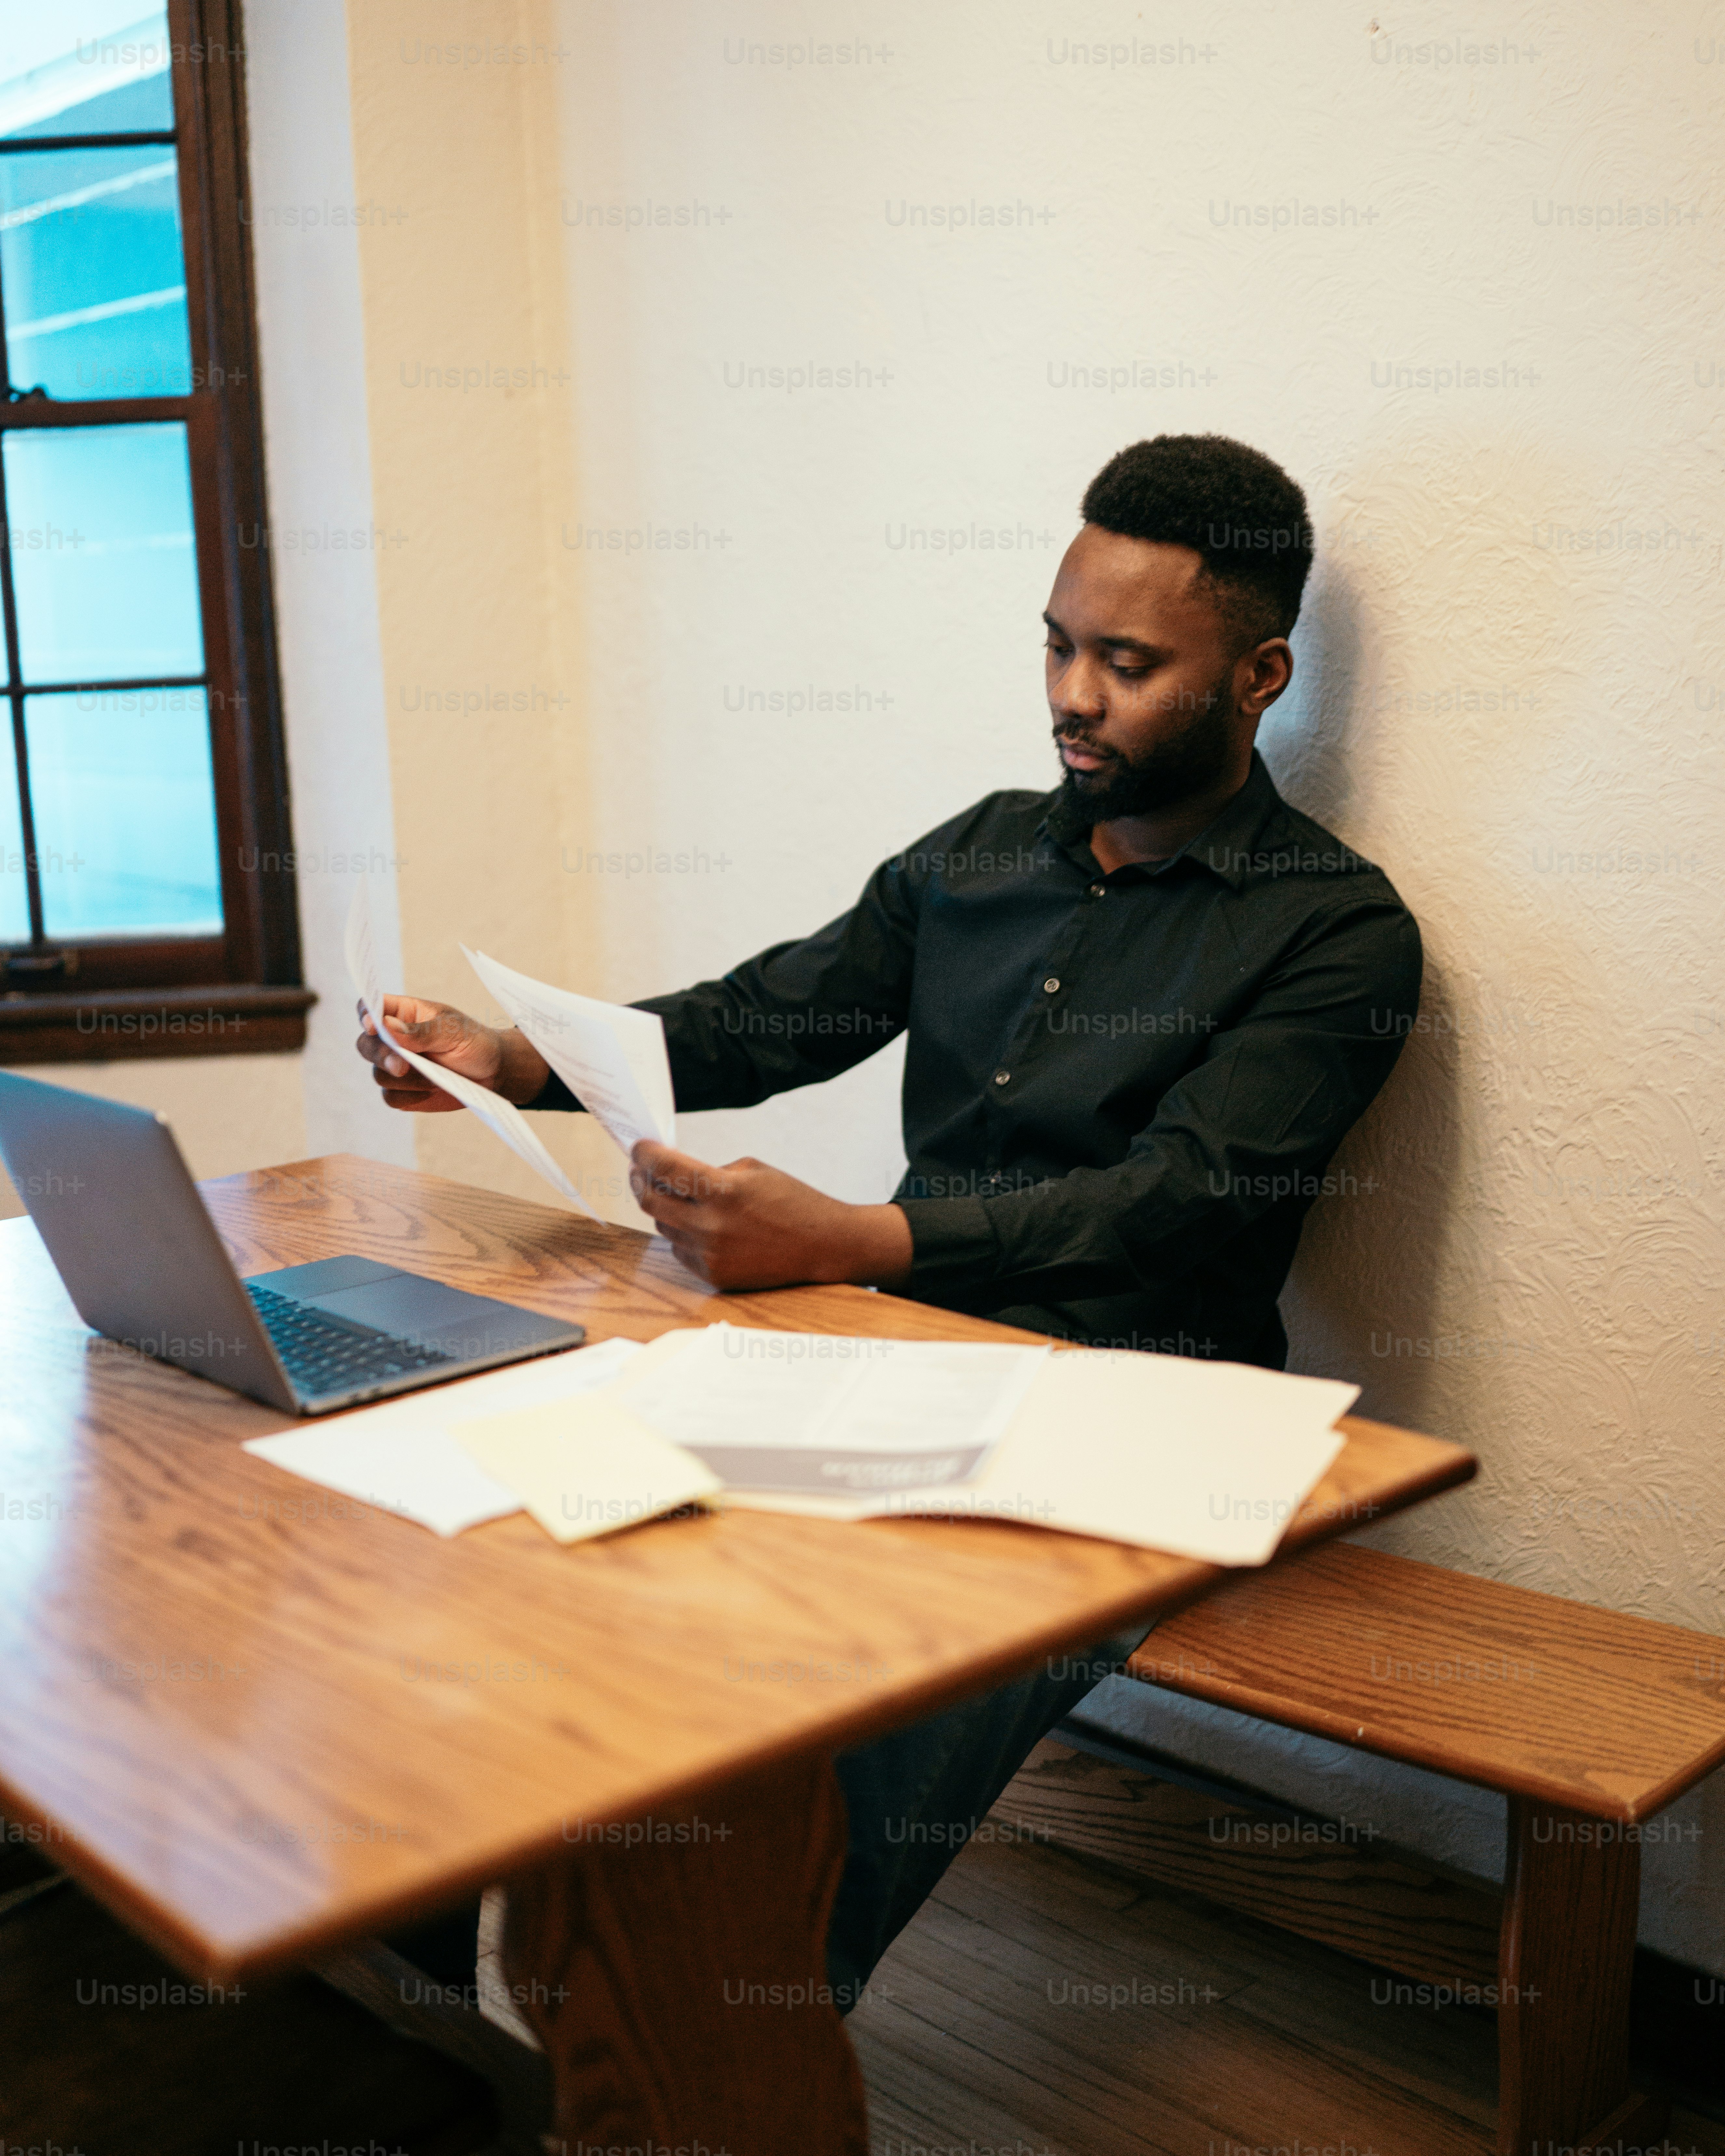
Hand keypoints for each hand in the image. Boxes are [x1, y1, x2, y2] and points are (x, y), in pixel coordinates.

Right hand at [354, 996, 550, 1111]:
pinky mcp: (403, 1092)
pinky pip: (391, 1098)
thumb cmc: (474, 1042)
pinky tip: (433, 1090)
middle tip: (401, 1066)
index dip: (366, 1015)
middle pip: (366, 1044)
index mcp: (404, 1014)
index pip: (372, 1007)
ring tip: (437, 1075)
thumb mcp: (453, 1031)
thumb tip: (386, 1025)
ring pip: (379, 1074)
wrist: (492, 1073)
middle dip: (381, 1056)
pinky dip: (411, 1097)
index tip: (372, 1025)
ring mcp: (396, 1066)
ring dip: (406, 1079)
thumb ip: (420, 1030)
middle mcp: (394, 1039)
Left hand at [629, 1139, 913, 1291]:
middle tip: (641, 1170)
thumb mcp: (752, 1170)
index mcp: (724, 1191)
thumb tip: (671, 1174)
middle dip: (641, 1180)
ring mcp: (711, 1255)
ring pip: (663, 1227)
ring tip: (678, 1196)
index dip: (644, 1154)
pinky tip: (701, 1224)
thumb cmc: (792, 1201)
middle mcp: (712, 1226)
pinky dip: (683, 1235)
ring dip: (664, 1208)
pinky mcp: (714, 1276)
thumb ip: (708, 1172)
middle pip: (651, 1201)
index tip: (639, 1147)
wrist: (824, 1246)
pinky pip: (680, 1251)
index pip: (664, 1168)